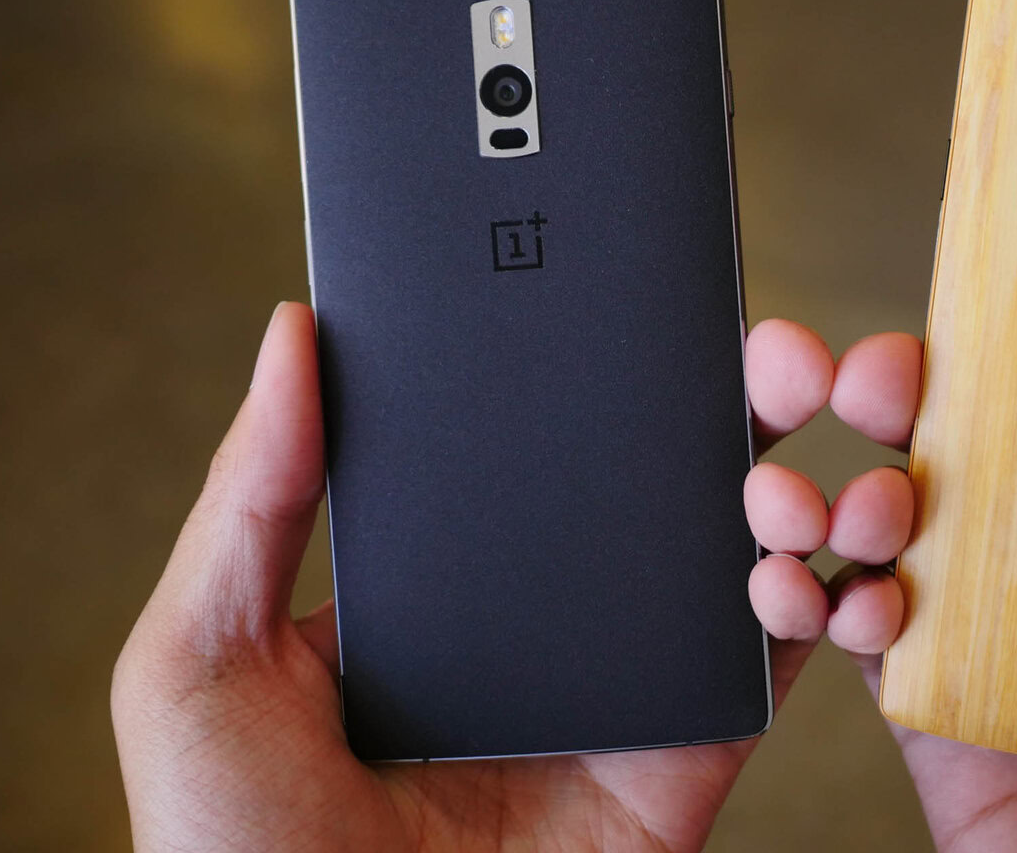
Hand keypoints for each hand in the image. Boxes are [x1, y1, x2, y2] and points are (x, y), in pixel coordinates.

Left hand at [112, 305, 837, 851]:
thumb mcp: (198, 660)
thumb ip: (250, 501)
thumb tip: (291, 332)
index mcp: (439, 571)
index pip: (533, 427)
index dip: (590, 344)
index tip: (641, 265)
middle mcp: (542, 609)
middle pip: (654, 473)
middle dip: (734, 394)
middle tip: (772, 349)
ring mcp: (619, 676)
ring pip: (737, 551)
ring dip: (792, 484)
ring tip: (798, 439)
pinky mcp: (683, 751)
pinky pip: (772, 664)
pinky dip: (817, 605)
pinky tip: (812, 559)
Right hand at [746, 336, 1016, 851]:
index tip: (1013, 287)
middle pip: (1000, 462)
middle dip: (920, 400)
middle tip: (889, 372)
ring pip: (913, 537)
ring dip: (852, 487)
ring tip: (846, 484)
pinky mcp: (950, 737)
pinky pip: (870, 646)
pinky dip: (819, 598)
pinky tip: (816, 576)